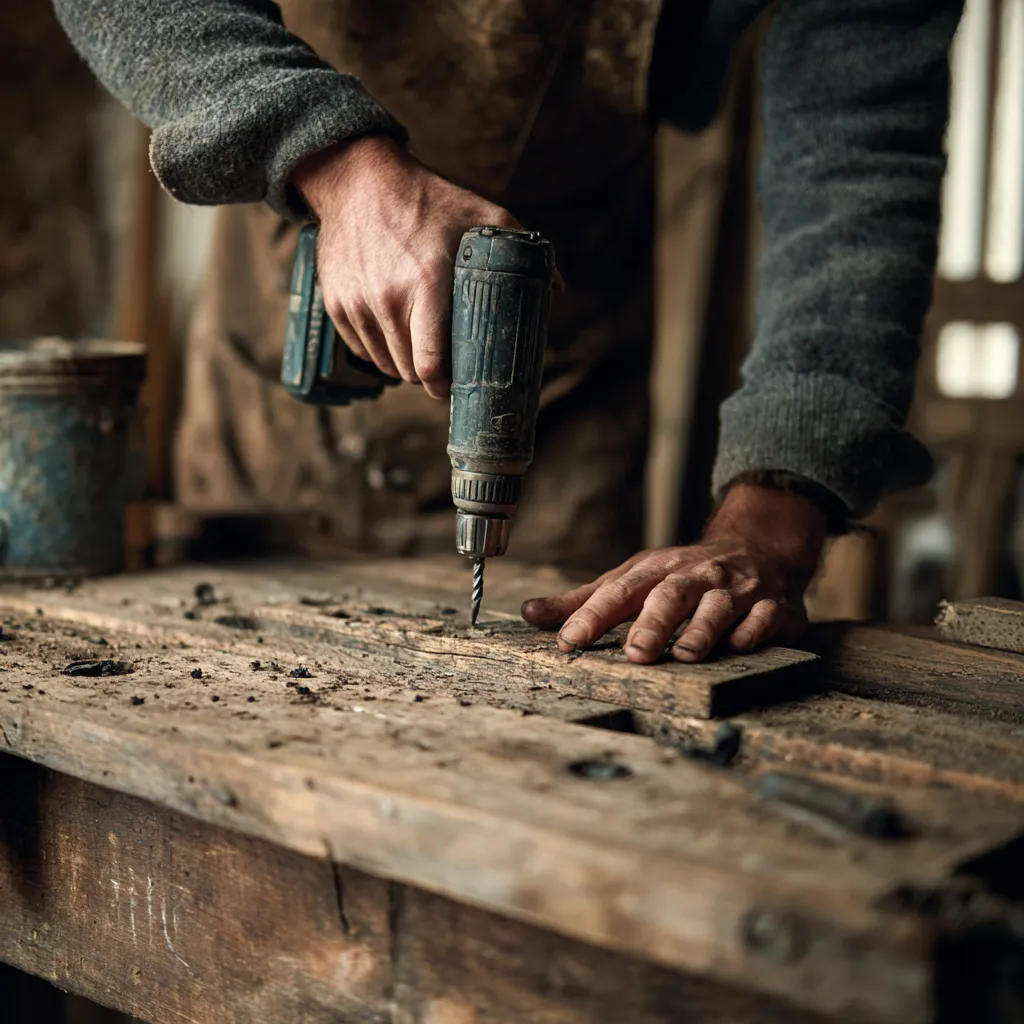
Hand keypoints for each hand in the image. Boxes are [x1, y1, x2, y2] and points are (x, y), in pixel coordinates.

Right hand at [292, 136, 519, 399]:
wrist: (357, 179)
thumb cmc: (427, 198)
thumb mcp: (480, 213)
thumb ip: (519, 247)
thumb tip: (558, 289)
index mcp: (427, 284)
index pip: (430, 363)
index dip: (444, 385)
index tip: (455, 386)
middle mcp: (387, 299)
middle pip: (409, 371)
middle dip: (429, 375)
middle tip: (444, 364)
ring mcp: (357, 303)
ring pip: (384, 364)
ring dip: (403, 364)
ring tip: (420, 348)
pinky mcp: (336, 304)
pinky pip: (360, 348)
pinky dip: (378, 349)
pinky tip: (393, 333)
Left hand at [521, 484, 829, 662]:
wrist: (759, 548)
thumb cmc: (683, 575)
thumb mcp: (633, 579)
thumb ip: (585, 600)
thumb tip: (530, 613)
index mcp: (657, 571)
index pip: (621, 591)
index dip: (594, 614)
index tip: (570, 639)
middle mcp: (695, 577)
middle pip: (671, 595)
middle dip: (653, 623)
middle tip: (637, 653)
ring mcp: (736, 590)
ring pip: (718, 606)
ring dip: (702, 629)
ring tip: (686, 655)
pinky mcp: (773, 607)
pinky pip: (765, 616)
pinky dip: (753, 631)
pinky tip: (741, 646)